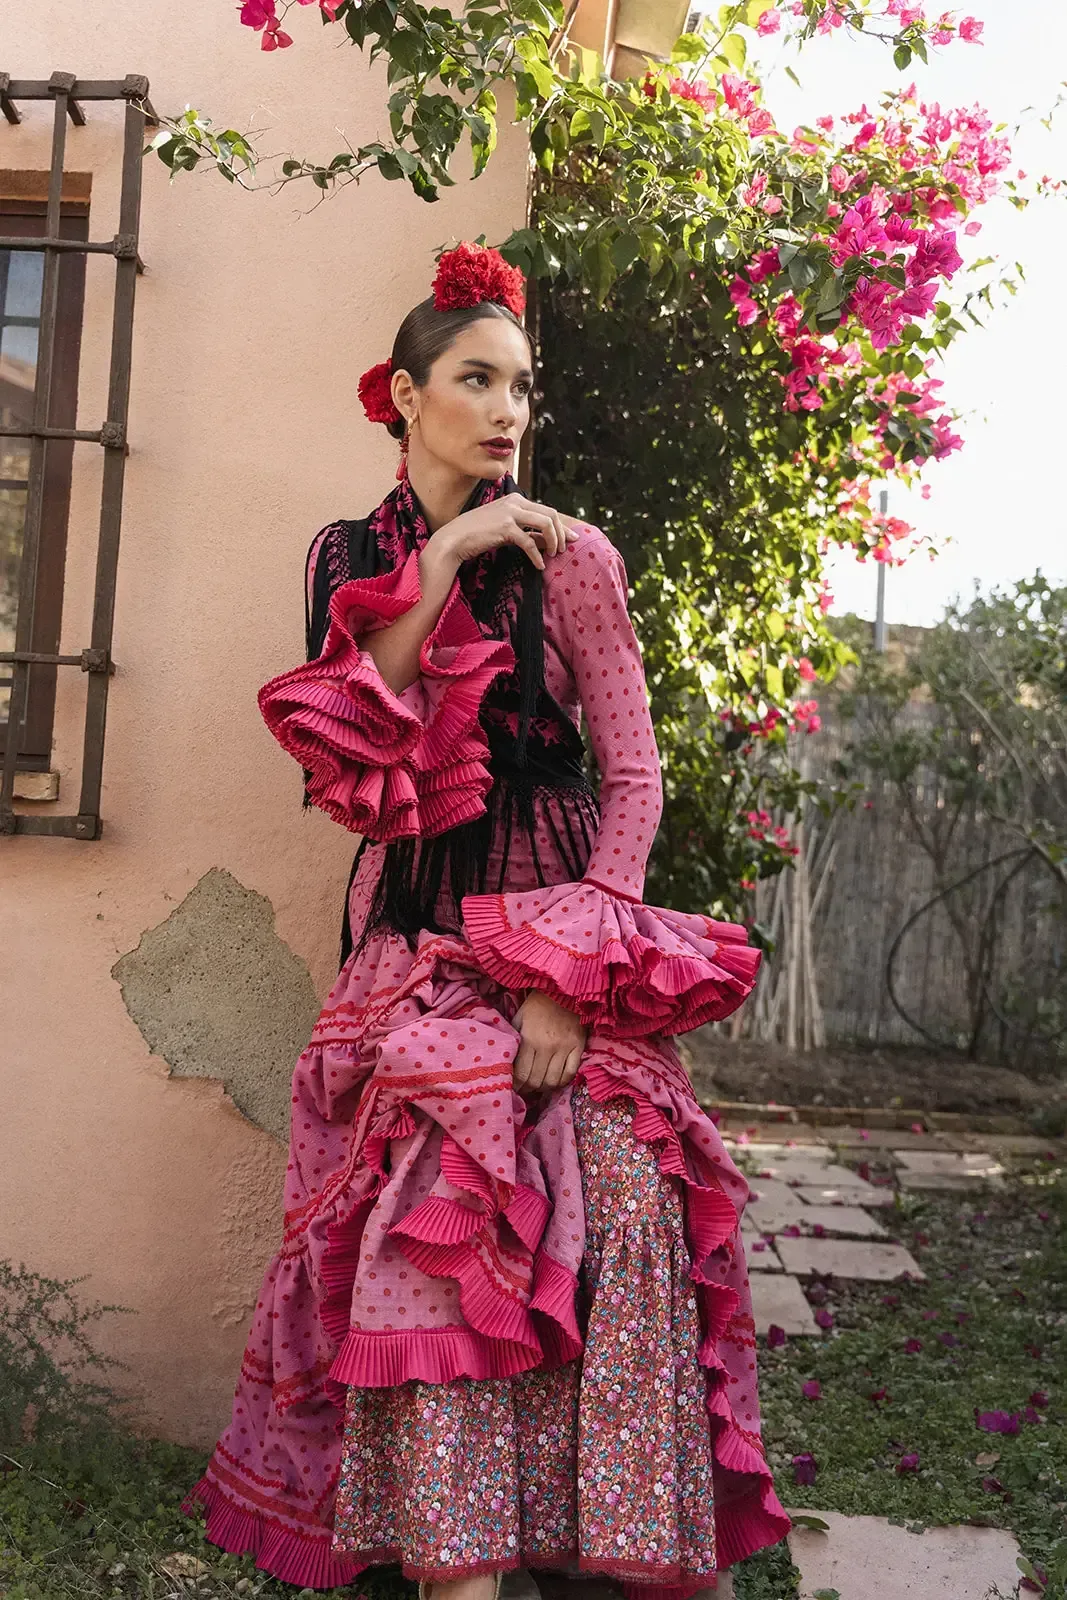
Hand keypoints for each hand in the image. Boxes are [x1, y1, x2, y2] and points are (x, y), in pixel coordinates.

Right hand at [425, 493, 582, 576]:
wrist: (454, 538)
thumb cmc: (478, 534)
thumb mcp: (506, 530)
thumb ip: (527, 531)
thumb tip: (547, 542)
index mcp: (516, 499)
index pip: (547, 510)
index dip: (562, 525)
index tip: (571, 538)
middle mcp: (515, 501)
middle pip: (551, 514)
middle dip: (561, 533)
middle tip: (563, 549)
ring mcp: (510, 513)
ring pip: (545, 524)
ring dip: (553, 541)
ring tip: (552, 556)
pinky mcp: (505, 527)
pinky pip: (529, 542)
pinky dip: (537, 555)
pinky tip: (539, 566)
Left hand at [511, 989, 586, 1094]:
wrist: (562, 990)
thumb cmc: (536, 1005)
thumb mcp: (518, 1019)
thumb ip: (514, 1042)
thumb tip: (507, 1065)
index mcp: (530, 1038)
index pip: (522, 1074)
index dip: (517, 1086)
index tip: (514, 1088)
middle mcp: (548, 1046)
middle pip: (537, 1081)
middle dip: (528, 1089)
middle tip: (525, 1090)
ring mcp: (565, 1047)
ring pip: (554, 1081)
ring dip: (544, 1088)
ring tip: (539, 1085)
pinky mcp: (579, 1046)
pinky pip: (570, 1073)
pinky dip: (562, 1081)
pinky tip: (555, 1079)